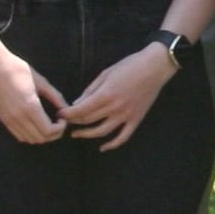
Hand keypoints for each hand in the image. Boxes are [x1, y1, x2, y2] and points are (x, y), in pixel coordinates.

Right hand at [0, 47, 68, 144]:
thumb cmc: (19, 70)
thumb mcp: (41, 82)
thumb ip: (55, 97)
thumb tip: (66, 108)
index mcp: (30, 106)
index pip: (48, 130)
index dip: (59, 129)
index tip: (62, 119)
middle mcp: (19, 116)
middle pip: (40, 138)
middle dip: (54, 134)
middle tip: (58, 124)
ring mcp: (10, 119)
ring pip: (30, 140)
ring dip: (42, 136)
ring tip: (48, 124)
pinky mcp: (4, 119)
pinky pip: (19, 136)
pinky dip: (30, 135)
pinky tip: (35, 124)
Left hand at [63, 44, 179, 150]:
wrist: (154, 67)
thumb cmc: (129, 66)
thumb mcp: (106, 73)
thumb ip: (91, 90)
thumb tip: (77, 103)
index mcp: (106, 94)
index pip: (81, 110)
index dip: (68, 114)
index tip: (60, 114)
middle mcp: (115, 108)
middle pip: (88, 120)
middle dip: (74, 121)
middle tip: (66, 120)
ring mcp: (126, 116)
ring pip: (102, 131)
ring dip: (86, 134)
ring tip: (76, 134)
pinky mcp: (136, 119)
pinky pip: (123, 137)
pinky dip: (112, 145)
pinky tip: (102, 148)